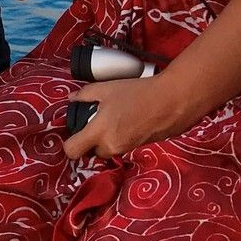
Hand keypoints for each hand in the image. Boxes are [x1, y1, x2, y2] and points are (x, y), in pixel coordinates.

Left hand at [62, 75, 188, 160]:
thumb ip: (84, 95)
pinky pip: (122, 146)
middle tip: (95, 120)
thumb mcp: (106, 88)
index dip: (68, 144)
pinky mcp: (139, 148)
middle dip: (91, 140)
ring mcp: (126, 149)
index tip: (73, 132)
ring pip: (108, 149)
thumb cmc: (137, 93)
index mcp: (99, 133)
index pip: (72, 151)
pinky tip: (128, 120)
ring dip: (107, 138)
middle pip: (91, 152)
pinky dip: (121, 137)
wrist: (172, 101)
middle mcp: (111, 146)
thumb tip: (71, 99)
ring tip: (114, 117)